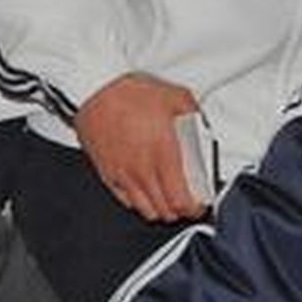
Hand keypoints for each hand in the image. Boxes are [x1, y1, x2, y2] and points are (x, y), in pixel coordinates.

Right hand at [73, 73, 207, 222]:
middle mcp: (143, 170)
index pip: (181, 200)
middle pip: (166, 211)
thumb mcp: (176, 97)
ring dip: (161, 208)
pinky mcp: (108, 175)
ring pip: (146, 210)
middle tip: (189, 199)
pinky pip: (127, 201)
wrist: (96, 90)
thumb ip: (195, 118)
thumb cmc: (133, 93)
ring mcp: (124, 175)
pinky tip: (147, 188)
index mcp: (164, 154)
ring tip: (169, 196)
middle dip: (181, 210)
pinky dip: (140, 202)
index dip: (195, 208)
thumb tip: (204, 132)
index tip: (201, 202)